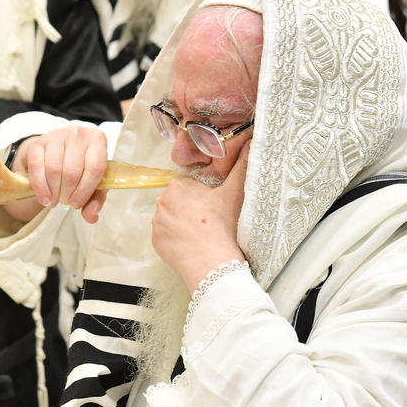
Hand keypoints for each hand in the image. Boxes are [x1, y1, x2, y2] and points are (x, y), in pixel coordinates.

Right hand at [5, 125, 109, 224]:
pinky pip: (37, 167)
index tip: (77, 204)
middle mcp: (78, 133)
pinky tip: (44, 198)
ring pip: (54, 169)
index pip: (95, 168)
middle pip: (73, 171)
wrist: (54, 152)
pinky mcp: (38, 142)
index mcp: (98, 140)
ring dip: (54, 192)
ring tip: (54, 201)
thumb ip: (95, 200)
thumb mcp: (92, 182)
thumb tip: (92, 217)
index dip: (85, 192)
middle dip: (67, 193)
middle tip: (65, 202)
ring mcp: (56, 135)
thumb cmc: (79, 167)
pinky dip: (40, 187)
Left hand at [151, 157, 245, 288]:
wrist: (213, 264)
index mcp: (178, 185)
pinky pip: (166, 236)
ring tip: (203, 234)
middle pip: (180, 201)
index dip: (204, 196)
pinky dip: (177, 239)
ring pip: (172, 218)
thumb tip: (250, 141)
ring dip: (184, 223)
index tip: (214, 207)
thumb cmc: (224, 226)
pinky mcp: (155, 242)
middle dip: (192, 208)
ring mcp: (156, 223)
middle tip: (211, 221)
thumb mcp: (235, 192)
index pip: (191, 186)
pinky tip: (192, 244)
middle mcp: (161, 201)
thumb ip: (242, 164)